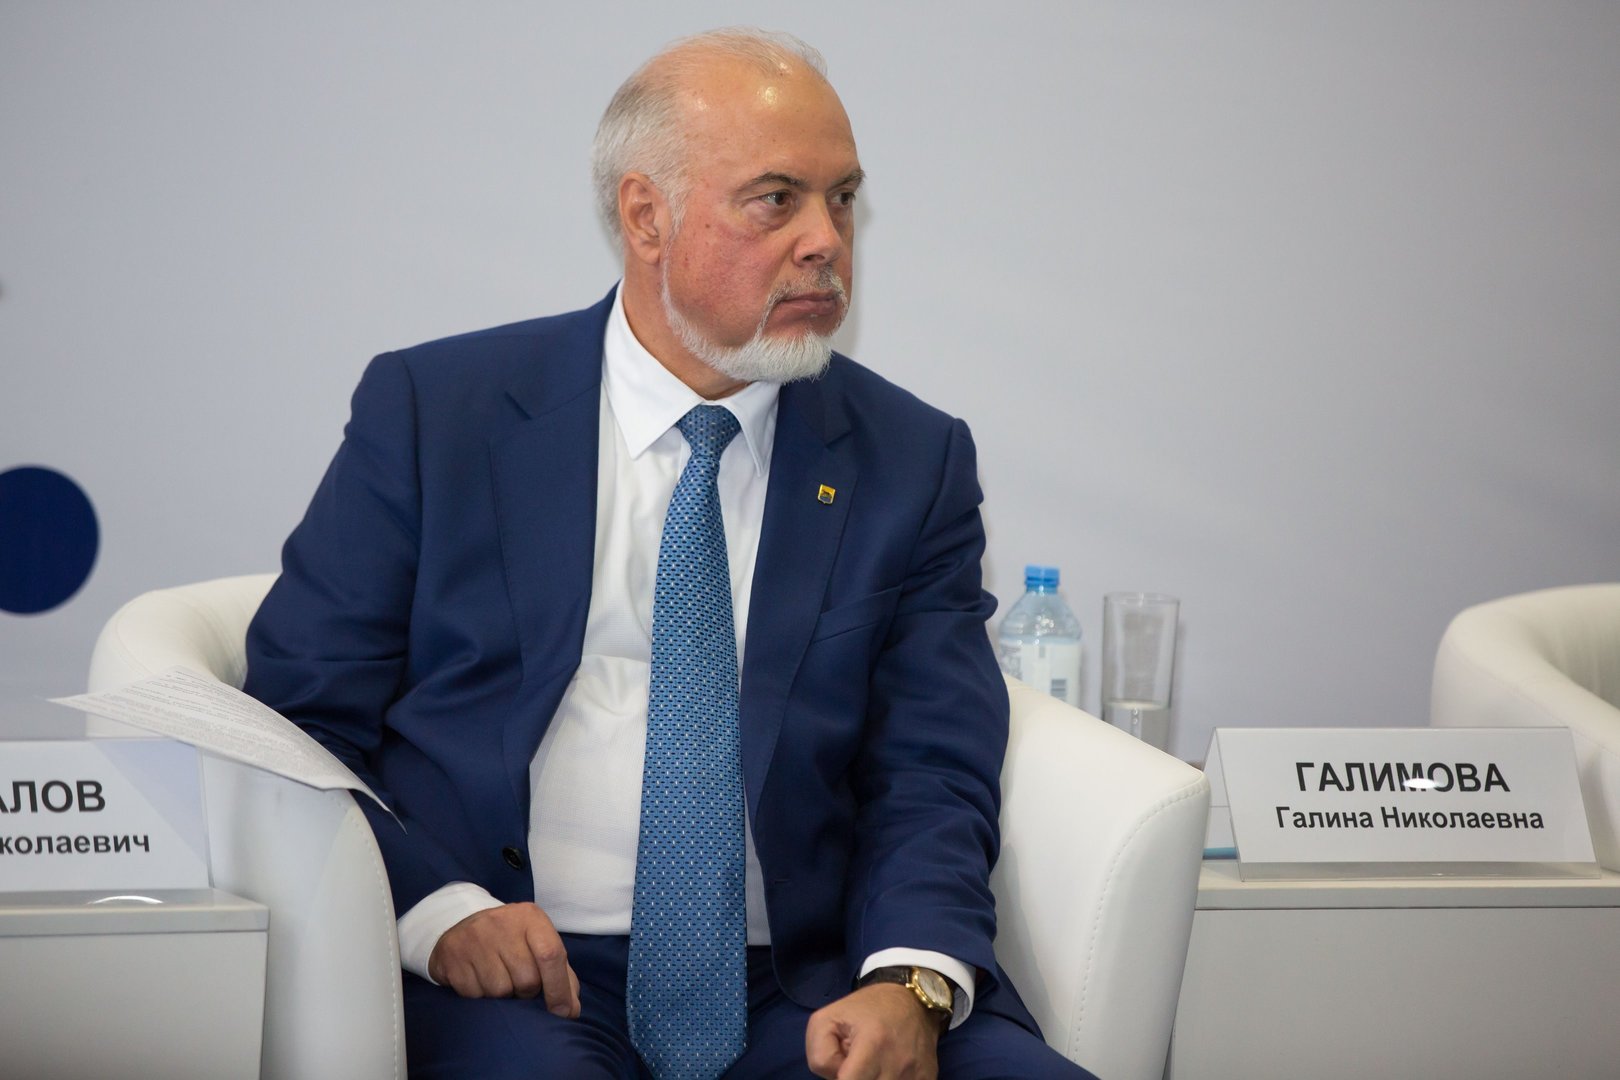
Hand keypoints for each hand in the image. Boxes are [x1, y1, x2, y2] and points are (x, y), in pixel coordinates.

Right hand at [427, 902, 580, 1015]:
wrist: (461, 923)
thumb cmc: (510, 939)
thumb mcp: (538, 944)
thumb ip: (560, 974)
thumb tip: (570, 1010)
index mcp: (530, 917)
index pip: (551, 955)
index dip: (559, 988)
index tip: (562, 1012)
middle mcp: (502, 924)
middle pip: (526, 979)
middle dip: (527, 992)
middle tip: (520, 984)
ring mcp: (475, 939)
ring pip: (500, 991)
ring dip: (503, 996)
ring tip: (499, 980)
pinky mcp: (453, 956)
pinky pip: (474, 995)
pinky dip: (480, 996)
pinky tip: (479, 979)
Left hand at [805, 983, 942, 1079]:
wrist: (913, 1000)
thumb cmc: (867, 1009)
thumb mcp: (827, 1018)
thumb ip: (820, 1055)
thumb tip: (836, 1079)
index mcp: (873, 1044)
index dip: (840, 1078)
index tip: (842, 1068)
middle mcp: (898, 1063)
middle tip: (856, 1066)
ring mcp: (916, 1074)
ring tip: (872, 1067)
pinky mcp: (927, 1078)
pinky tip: (889, 1070)